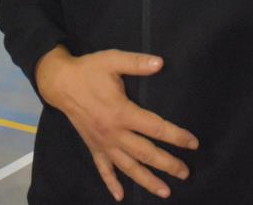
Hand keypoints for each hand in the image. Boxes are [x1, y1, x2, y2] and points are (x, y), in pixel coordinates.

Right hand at [35, 46, 198, 201]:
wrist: (59, 83)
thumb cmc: (88, 70)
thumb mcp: (112, 60)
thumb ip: (137, 62)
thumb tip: (161, 62)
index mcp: (122, 112)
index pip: (155, 128)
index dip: (176, 136)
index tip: (192, 143)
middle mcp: (114, 133)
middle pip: (145, 153)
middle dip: (167, 164)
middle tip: (185, 173)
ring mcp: (102, 143)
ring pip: (128, 166)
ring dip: (147, 180)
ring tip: (165, 191)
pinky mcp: (93, 146)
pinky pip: (103, 169)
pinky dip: (111, 183)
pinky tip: (120, 195)